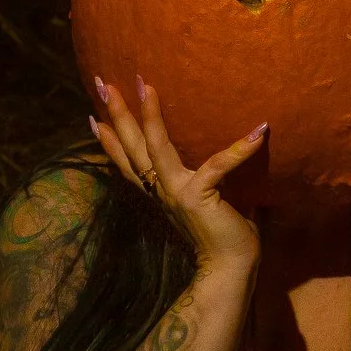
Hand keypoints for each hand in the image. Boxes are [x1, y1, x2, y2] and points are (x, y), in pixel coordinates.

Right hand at [90, 77, 264, 270]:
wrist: (230, 269)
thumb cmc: (226, 235)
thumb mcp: (211, 200)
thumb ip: (211, 180)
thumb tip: (235, 153)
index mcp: (161, 192)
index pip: (129, 162)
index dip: (109, 140)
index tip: (92, 116)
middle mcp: (162, 190)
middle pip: (132, 147)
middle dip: (116, 113)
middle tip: (100, 81)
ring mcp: (176, 193)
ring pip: (155, 148)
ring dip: (148, 116)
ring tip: (144, 86)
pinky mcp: (198, 197)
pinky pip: (218, 166)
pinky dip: (240, 149)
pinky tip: (258, 131)